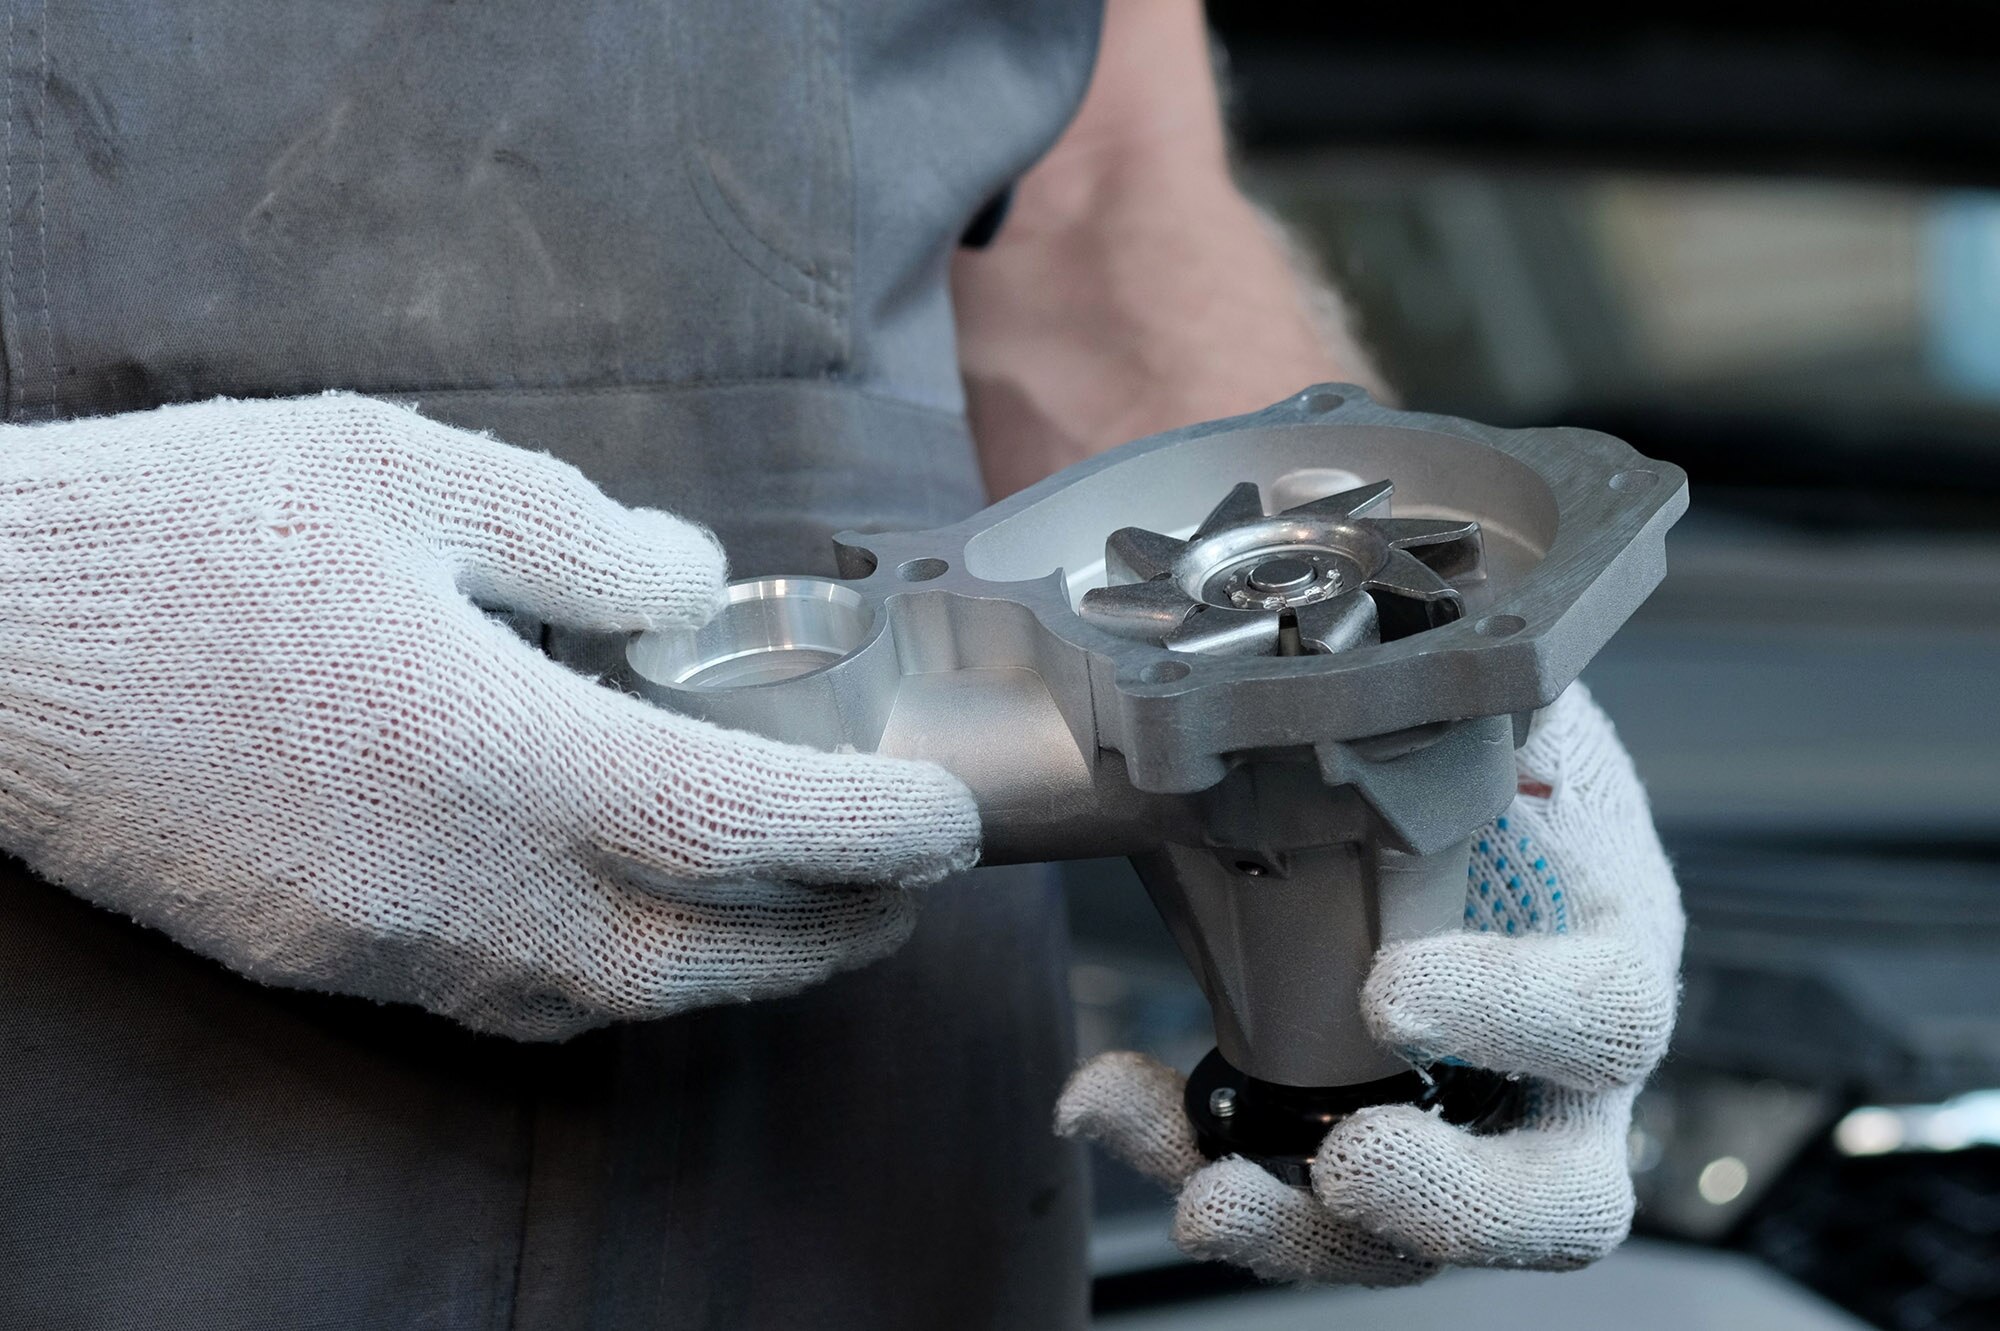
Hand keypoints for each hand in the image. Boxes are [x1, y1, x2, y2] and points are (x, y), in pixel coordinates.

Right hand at [0, 394, 978, 1038]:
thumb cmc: (177, 535)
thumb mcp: (396, 469)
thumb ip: (576, 535)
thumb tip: (693, 587)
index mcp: (482, 748)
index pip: (732, 824)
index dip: (865, 833)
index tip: (948, 822)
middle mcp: (446, 878)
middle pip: (697, 955)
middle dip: (833, 932)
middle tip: (912, 887)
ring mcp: (382, 940)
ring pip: (612, 1002)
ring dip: (738, 969)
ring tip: (814, 913)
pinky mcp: (326, 954)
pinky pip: (515, 1004)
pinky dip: (622, 983)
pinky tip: (650, 930)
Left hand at [1057, 685, 1681, 1282]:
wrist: (1469, 802)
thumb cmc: (1500, 766)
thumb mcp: (1511, 718)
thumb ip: (1479, 705)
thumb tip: (1407, 663)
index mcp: (1608, 946)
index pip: (1602, 1011)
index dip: (1512, 1016)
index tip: (1392, 995)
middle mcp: (1560, 1073)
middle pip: (1558, 1198)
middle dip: (1453, 1204)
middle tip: (1350, 1168)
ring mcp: (1465, 1128)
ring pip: (1415, 1238)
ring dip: (1297, 1229)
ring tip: (1199, 1196)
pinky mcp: (1362, 1143)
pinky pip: (1292, 1185)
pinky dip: (1193, 1153)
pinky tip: (1115, 1103)